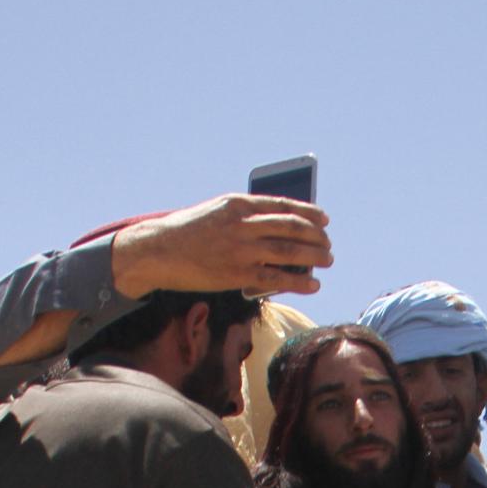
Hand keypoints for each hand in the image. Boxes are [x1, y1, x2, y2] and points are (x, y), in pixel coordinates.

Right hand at [111, 194, 333, 299]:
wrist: (159, 250)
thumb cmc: (189, 231)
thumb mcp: (217, 211)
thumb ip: (246, 215)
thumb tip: (279, 227)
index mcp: (238, 203)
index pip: (283, 206)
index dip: (308, 213)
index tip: (324, 219)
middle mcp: (243, 224)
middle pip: (292, 228)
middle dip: (316, 236)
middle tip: (328, 244)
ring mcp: (242, 250)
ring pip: (290, 252)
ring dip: (314, 256)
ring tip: (327, 260)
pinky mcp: (238, 275)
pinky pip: (277, 278)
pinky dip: (300, 282)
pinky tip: (313, 284)